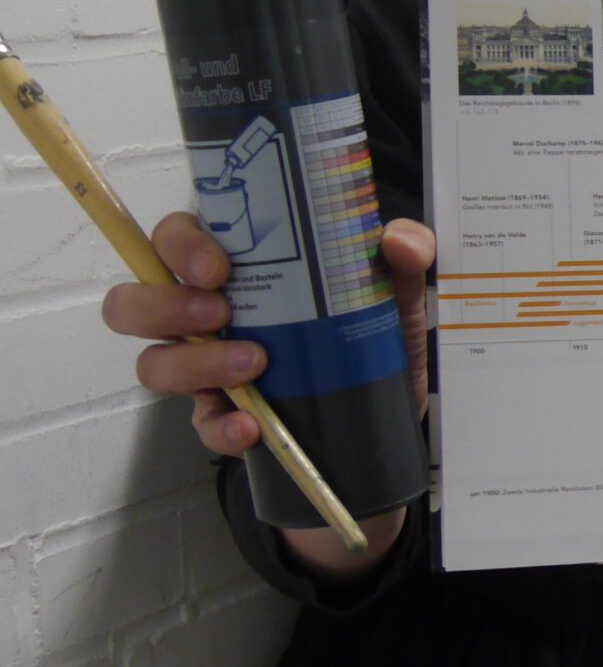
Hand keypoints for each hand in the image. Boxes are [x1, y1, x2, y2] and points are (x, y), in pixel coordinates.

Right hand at [102, 213, 435, 458]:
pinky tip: (251, 427)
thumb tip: (400, 241)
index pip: (174, 239)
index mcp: (234, 266)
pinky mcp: (226, 414)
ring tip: (253, 366)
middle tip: (217, 312)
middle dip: (163, 306)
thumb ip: (403, 255)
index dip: (180, 246)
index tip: (219, 267)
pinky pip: (202, 425)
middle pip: (135, 301)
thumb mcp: (396, 288)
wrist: (394, 403)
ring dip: (192, 365)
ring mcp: (207, 367)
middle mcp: (205, 313)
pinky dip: (221, 427)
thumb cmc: (373, 328)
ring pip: (154, 364)